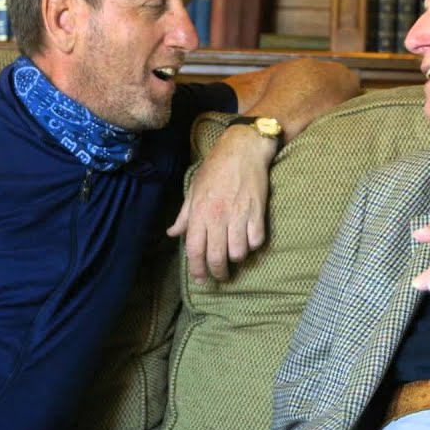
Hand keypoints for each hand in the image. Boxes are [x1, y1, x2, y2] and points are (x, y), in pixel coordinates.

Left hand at [167, 125, 276, 282]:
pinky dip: (253, 245)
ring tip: (235, 253)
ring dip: (236, 257)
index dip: (197, 269)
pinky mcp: (257, 212)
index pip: (195, 250)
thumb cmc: (215, 168)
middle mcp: (218, 217)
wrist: (242, 150)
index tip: (201, 279)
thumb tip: (173, 233)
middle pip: (217, 257)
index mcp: (199, 213)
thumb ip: (184, 215)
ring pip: (238, 252)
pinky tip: (249, 240)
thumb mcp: (194, 189)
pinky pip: (256, 240)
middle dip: (218, 272)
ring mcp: (239, 216)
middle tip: (220, 276)